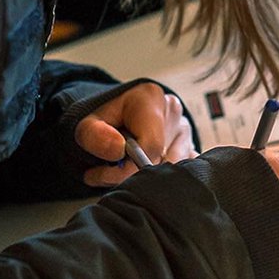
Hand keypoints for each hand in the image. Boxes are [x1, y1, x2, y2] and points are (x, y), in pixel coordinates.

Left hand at [76, 82, 196, 186]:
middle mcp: (172, 111)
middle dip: (133, 174)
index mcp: (151, 98)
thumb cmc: (106, 121)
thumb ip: (95, 135)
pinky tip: (144, 172)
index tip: (104, 172)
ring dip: (146, 178)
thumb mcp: (87, 124)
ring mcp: (185, 130)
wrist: (117, 117)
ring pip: (172, 169)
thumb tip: (119, 150)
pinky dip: (161, 180)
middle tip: (110, 171)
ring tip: (125, 168)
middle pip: (161, 159)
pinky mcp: (191, 147)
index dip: (127, 167)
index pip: (151, 145)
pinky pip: (182, 174)